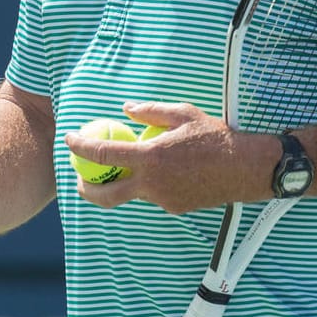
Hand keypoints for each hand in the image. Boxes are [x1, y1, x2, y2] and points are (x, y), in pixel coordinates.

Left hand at [65, 101, 273, 213]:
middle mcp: (153, 183)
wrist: (248, 168)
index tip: (69, 139)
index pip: (103, 153)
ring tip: (118, 170)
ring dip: (121, 185)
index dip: (80, 146)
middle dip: (86, 190)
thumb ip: (150, 110)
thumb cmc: (216, 136)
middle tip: (78, 178)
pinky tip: (158, 173)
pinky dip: (148, 185)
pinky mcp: (176, 208)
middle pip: (107, 195)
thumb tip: (125, 108)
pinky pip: (153, 196)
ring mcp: (164, 199)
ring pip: (133, 194)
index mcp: (150, 157)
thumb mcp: (183, 114)